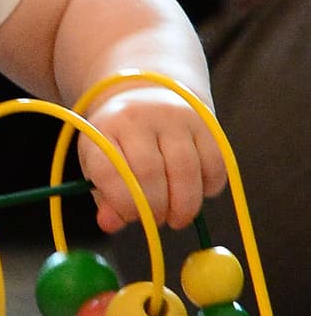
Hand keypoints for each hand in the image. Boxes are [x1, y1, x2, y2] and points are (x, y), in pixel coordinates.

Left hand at [78, 86, 227, 232]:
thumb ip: (104, 194)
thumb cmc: (119, 139)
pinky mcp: (206, 122)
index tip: (131, 217)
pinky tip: (197, 191)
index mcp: (103, 129)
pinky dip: (209, 188)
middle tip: (159, 221)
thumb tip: (110, 223)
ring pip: (186, 171)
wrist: (146, 92)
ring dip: (185, 206)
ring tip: (177, 216)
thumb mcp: (99, 160)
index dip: (123, 204)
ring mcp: (173, 117)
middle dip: (156, 209)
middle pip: (150, 174)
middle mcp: (137, 118)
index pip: (110, 171)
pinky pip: (215, 165)